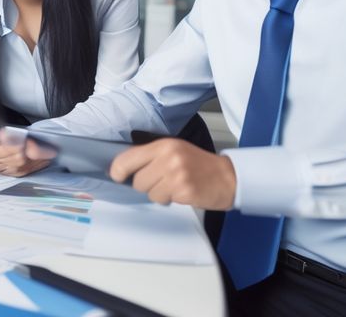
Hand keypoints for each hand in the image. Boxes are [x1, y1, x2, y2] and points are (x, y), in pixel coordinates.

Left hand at [109, 138, 235, 209]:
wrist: (229, 177)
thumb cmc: (200, 165)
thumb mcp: (174, 151)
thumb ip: (151, 156)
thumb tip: (122, 168)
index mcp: (164, 145)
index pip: (128, 158)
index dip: (117, 170)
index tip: (117, 176)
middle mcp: (169, 157)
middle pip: (137, 180)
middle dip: (146, 185)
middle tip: (161, 181)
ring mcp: (176, 174)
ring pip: (148, 192)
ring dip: (159, 194)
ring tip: (174, 186)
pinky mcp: (184, 190)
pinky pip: (163, 200)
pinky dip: (170, 199)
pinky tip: (182, 192)